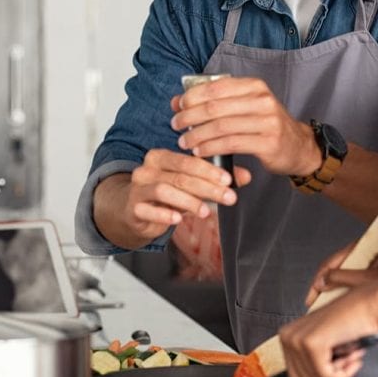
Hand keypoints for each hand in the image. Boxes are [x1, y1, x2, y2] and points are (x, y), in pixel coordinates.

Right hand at [118, 147, 251, 240]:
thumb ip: (216, 179)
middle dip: (207, 188)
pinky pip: (146, 210)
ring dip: (189, 201)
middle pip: (180, 176)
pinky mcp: (132, 208)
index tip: (229, 180)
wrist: (132, 210)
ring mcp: (137, 188)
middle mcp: (147, 169)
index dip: (210, 170)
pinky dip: (163, 214)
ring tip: (206, 211)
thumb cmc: (164, 194)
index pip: (188, 160)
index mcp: (160, 157)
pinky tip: (178, 219)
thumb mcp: (190, 184)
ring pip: (164, 190)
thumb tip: (246, 176)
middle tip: (228, 198)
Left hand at [170, 76, 320, 176]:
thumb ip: (214, 103)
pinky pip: (231, 144)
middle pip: (215, 107)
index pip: (215, 87)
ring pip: (221, 126)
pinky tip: (200, 152)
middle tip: (176, 126)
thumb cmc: (264, 125)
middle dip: (190, 117)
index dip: (192, 97)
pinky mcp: (268, 143)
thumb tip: (177, 101)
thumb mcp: (243, 107)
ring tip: (184, 142)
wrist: (298, 146)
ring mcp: (267, 121)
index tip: (178, 108)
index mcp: (254, 86)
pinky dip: (211, 148)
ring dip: (197, 135)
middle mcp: (262, 100)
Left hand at [280, 283, 377, 376]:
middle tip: (346, 358)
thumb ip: (309, 359)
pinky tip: (353, 356)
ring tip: (350, 354)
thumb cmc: (352, 322)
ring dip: (340, 372)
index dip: (321, 374)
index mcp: (286, 335)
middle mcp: (287, 335)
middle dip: (329, 375)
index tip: (336, 361)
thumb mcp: (323, 341)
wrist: (370, 305)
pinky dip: (344, 373)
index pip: (295, 376)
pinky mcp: (312, 345)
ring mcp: (298, 339)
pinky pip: (327, 376)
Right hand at [305, 247, 377, 306]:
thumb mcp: (366, 280)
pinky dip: (343, 293)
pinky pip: (349, 282)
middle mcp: (360, 253)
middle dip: (323, 287)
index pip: (329, 263)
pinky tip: (341, 304)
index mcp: (359, 248)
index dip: (318, 281)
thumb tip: (322, 282)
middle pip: (333, 270)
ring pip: (340, 277)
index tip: (312, 296)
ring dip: (333, 292)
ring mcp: (364, 263)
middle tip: (316, 303)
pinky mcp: (369, 273)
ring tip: (326, 306)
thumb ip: (342, 279)